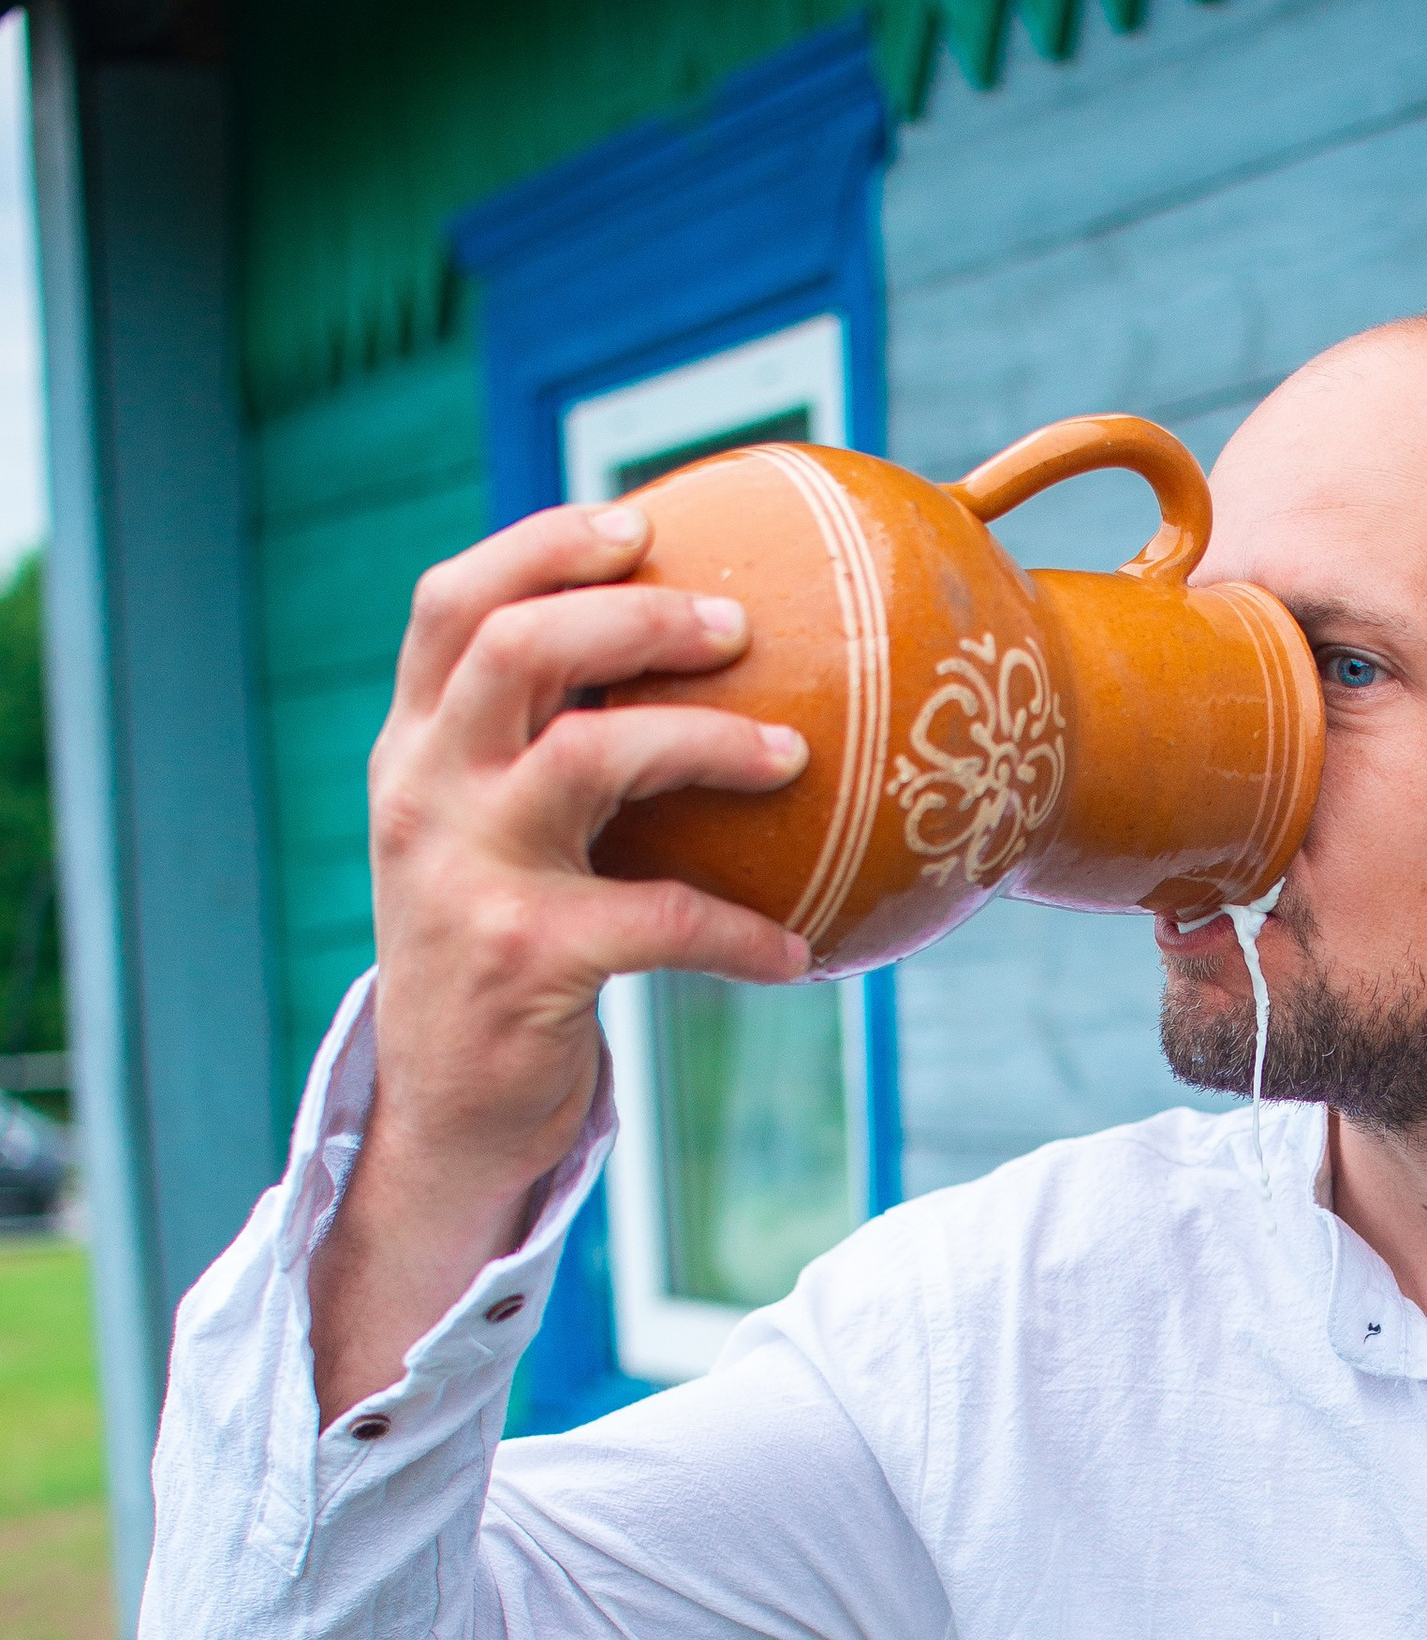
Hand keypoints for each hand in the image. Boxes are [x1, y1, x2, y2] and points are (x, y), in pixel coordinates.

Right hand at [310, 502, 806, 1418]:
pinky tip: (797, 953)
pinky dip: (741, 933)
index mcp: (415, 749)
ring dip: (706, 742)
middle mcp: (423, 792)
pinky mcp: (522, 958)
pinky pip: (660, 918)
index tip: (637, 524)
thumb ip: (547, 753)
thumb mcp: (494, 840)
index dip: (540, 545)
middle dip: (633, 616)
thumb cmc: (503, 956)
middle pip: (516, 647)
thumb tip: (700, 660)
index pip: (449, 605)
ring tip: (795, 754)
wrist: (447, 1115)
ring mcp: (465, 873)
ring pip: (588, 756)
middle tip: (737, 624)